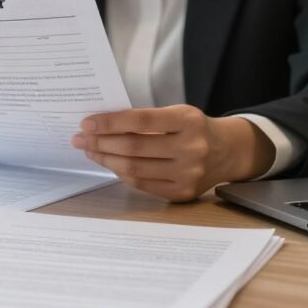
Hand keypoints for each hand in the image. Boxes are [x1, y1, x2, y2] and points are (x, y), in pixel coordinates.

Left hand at [70, 106, 275, 202]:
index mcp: (188, 121)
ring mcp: (188, 174)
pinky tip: (111, 164)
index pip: (141, 121)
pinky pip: (142, 184)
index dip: (110, 122)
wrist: (228, 152)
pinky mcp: (183, 192)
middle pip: (134, 148)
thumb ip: (145, 120)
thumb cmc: (193, 129)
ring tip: (91, 151)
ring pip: (134, 169)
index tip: (87, 123)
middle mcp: (191, 148)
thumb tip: (101, 127)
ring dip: (106, 160)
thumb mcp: (177, 114)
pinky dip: (122, 173)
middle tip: (80, 139)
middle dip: (101, 143)